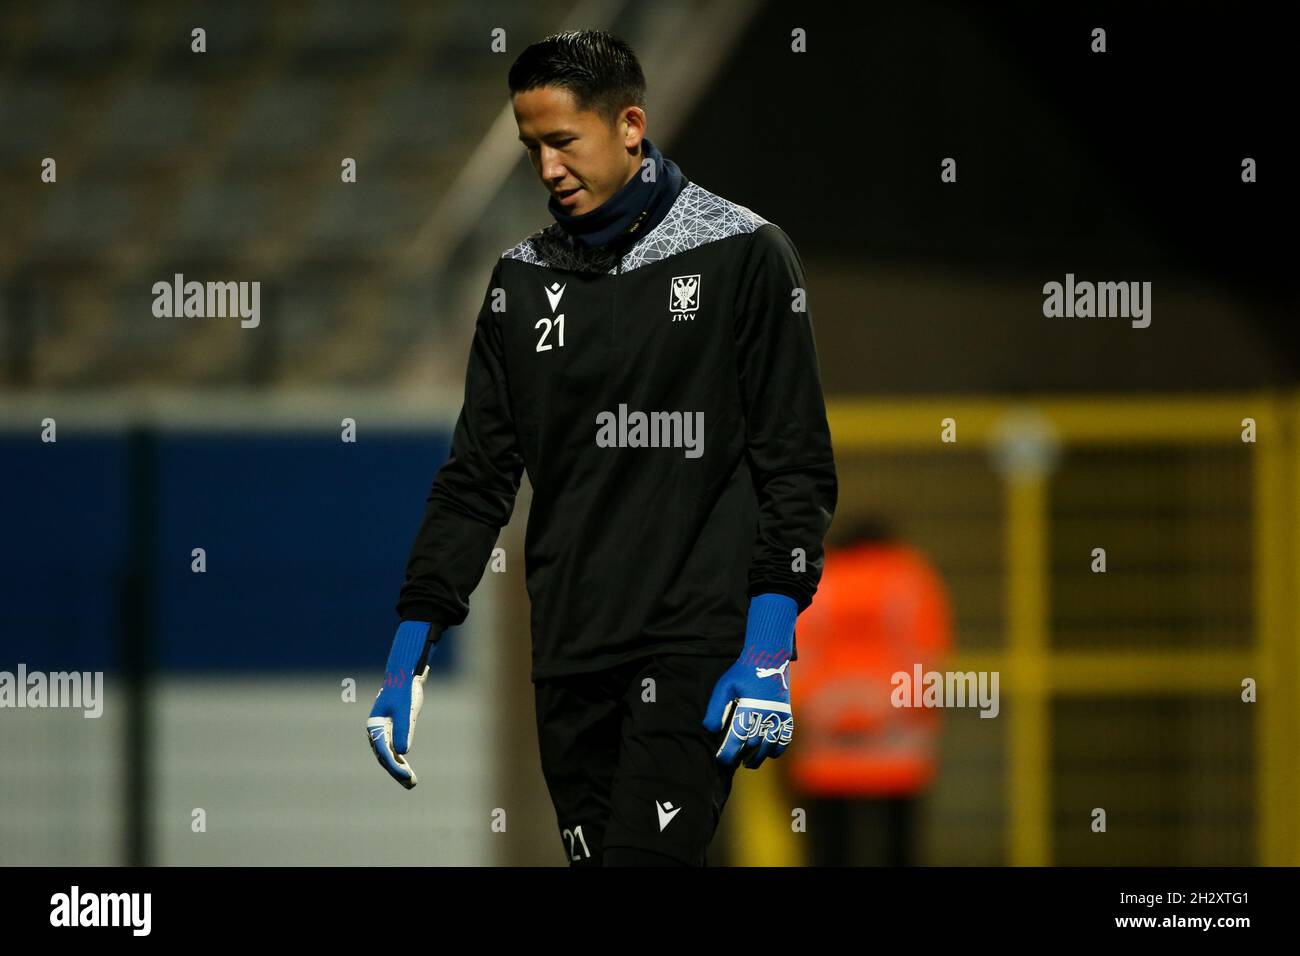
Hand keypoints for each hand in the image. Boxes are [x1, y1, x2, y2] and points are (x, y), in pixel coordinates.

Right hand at [366, 620, 438, 788]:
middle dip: (397, 772)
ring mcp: (383, 731)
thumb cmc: (404, 692)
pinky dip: (400, 760)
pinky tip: (407, 770)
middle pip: (385, 757)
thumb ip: (403, 730)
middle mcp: (376, 731)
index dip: (395, 766)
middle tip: (411, 784)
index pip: (384, 752)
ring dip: (399, 769)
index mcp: (375, 727)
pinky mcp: (392, 729)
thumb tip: (402, 753)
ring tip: (411, 783)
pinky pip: (394, 749)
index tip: (407, 776)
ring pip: (389, 755)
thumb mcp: (406, 711)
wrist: (404, 676)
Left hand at [703, 594, 796, 768]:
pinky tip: (768, 754)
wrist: (768, 658)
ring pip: (769, 745)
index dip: (729, 752)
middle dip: (741, 756)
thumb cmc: (743, 673)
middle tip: (731, 762)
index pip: (738, 737)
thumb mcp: (725, 687)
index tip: (721, 760)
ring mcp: (779, 715)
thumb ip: (716, 709)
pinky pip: (785, 738)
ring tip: (748, 764)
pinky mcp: (787, 715)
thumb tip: (710, 730)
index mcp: (750, 707)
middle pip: (753, 745)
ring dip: (759, 758)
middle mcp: (766, 714)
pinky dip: (777, 749)